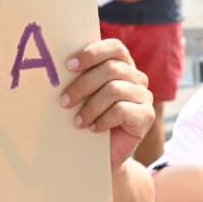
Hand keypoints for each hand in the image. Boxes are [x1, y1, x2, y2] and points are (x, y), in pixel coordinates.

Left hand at [59, 39, 153, 166]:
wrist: (103, 154)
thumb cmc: (88, 119)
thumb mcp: (82, 95)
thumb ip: (78, 77)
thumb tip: (55, 64)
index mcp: (122, 64)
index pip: (114, 47)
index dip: (92, 53)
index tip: (68, 66)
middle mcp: (136, 77)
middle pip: (111, 69)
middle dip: (82, 85)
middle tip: (64, 102)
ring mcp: (144, 96)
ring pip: (114, 89)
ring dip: (90, 107)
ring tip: (77, 122)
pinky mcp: (147, 115)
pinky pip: (122, 110)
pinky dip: (103, 120)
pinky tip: (94, 128)